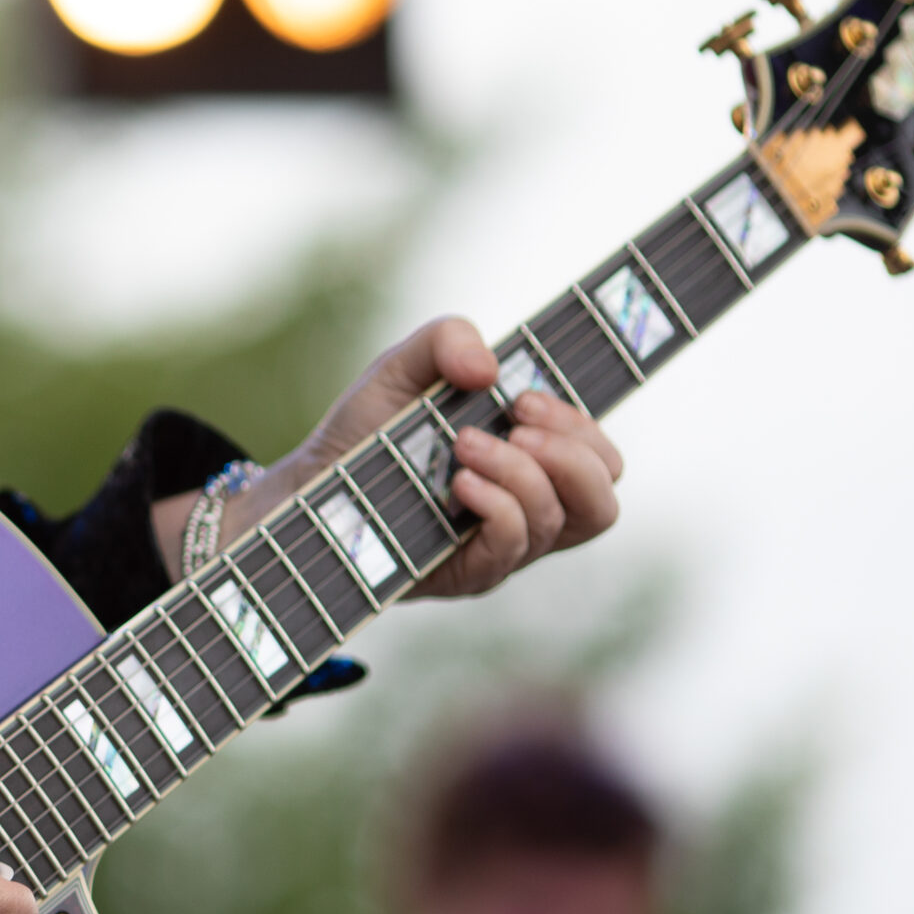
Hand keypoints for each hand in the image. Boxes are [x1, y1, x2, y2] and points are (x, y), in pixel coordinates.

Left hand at [238, 316, 622, 599]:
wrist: (310, 482)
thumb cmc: (368, 428)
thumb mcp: (402, 367)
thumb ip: (446, 340)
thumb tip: (488, 368)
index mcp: (533, 459)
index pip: (601, 456)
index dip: (582, 425)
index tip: (524, 397)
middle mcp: (530, 506)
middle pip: (603, 496)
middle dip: (571, 451)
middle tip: (514, 423)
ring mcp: (505, 545)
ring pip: (564, 520)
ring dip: (522, 472)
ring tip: (463, 445)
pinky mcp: (471, 572)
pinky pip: (514, 546)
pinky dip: (497, 506)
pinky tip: (457, 483)